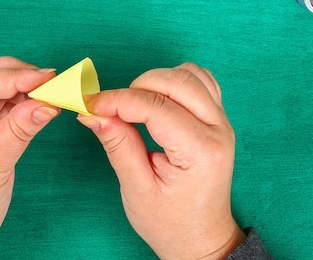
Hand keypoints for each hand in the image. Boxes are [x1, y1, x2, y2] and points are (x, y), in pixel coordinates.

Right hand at [77, 63, 245, 259]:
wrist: (200, 238)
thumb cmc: (170, 222)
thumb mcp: (136, 189)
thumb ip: (117, 145)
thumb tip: (93, 113)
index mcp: (200, 152)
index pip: (155, 107)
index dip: (117, 100)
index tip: (90, 105)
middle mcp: (218, 130)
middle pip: (176, 81)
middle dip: (136, 87)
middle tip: (110, 107)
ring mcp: (222, 122)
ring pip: (190, 74)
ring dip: (156, 81)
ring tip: (134, 105)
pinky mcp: (218, 118)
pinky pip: (201, 81)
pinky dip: (175, 81)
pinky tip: (157, 99)